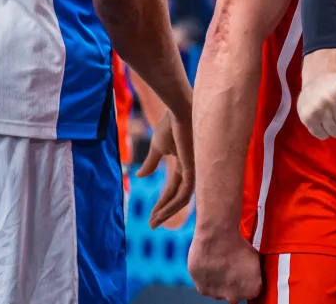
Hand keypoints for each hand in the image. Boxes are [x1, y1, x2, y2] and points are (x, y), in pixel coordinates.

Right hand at [137, 111, 195, 228]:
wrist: (178, 110)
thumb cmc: (170, 124)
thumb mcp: (157, 147)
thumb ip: (150, 163)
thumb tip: (140, 176)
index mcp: (184, 164)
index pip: (174, 189)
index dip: (162, 203)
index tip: (151, 216)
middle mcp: (192, 169)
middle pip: (179, 197)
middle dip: (166, 212)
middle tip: (152, 225)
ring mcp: (195, 170)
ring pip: (183, 199)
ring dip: (168, 211)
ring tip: (154, 221)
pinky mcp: (194, 168)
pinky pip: (185, 193)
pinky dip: (173, 204)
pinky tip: (161, 212)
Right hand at [188, 228, 262, 302]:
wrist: (217, 239)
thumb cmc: (236, 245)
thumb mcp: (256, 257)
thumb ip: (255, 271)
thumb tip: (254, 271)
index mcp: (250, 289)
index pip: (252, 290)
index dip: (249, 280)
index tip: (246, 273)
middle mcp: (234, 297)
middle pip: (234, 293)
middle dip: (233, 283)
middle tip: (231, 266)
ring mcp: (216, 294)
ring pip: (218, 290)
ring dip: (219, 280)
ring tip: (219, 263)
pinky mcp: (202, 288)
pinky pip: (205, 284)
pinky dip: (206, 276)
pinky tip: (210, 263)